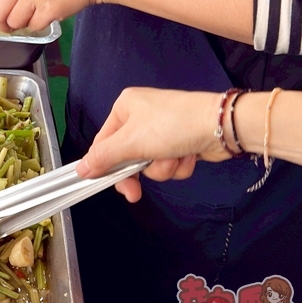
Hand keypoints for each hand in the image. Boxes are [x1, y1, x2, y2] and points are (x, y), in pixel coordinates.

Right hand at [77, 88, 230, 200]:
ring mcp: (163, 130)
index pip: (104, 142)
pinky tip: (189, 155)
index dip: (105, 165)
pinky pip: (169, 163)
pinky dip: (178, 164)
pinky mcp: (181, 142)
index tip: (105, 186)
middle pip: (128, 156)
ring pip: (151, 163)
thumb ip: (104, 157)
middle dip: (140, 170)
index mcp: (125, 108)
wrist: (221, 126)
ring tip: (176, 155)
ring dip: (163, 167)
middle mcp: (141, 117)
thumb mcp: (131, 142)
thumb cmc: (171, 126)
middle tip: (135, 194)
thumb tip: (80, 171)